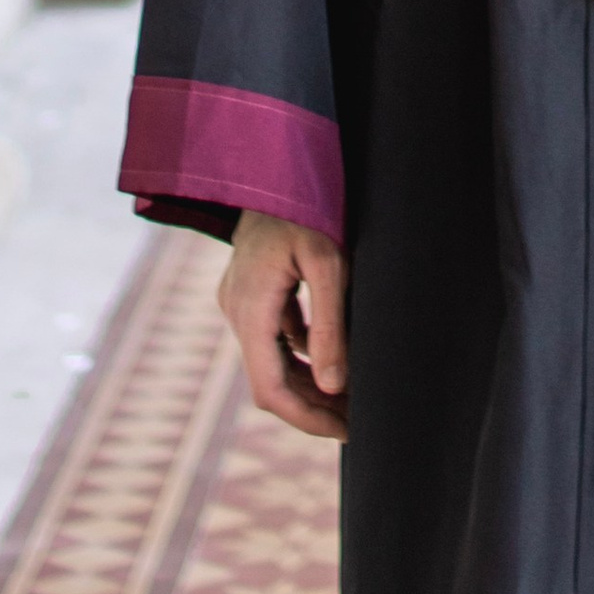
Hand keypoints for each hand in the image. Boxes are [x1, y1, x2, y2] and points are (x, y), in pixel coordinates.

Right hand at [219, 213, 348, 438]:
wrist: (277, 161)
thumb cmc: (309, 205)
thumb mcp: (329, 263)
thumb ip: (330, 325)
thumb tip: (336, 387)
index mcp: (250, 307)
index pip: (270, 389)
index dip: (306, 418)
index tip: (346, 432)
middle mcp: (235, 309)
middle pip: (270, 381)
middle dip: (313, 406)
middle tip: (358, 421)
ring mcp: (237, 300)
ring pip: (270, 362)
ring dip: (308, 383)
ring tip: (352, 399)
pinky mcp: (248, 292)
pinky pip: (272, 338)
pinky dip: (301, 356)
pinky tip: (334, 361)